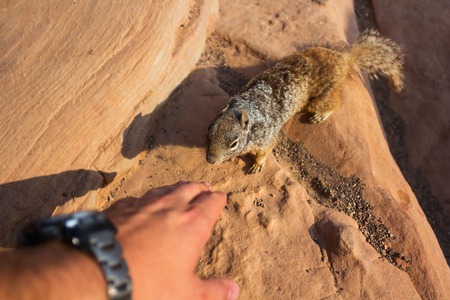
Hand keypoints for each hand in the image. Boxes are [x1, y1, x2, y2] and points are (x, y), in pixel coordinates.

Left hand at [105, 181, 238, 299]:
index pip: (212, 202)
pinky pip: (140, 197)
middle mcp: (170, 207)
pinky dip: (149, 198)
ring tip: (181, 188)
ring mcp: (144, 204)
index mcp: (192, 224)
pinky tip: (145, 203)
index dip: (218, 199)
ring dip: (177, 188)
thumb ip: (212, 291)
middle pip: (191, 188)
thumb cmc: (146, 283)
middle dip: (200, 188)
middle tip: (205, 187)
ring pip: (166, 189)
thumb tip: (233, 290)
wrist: (96, 271)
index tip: (220, 197)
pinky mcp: (120, 207)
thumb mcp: (185, 294)